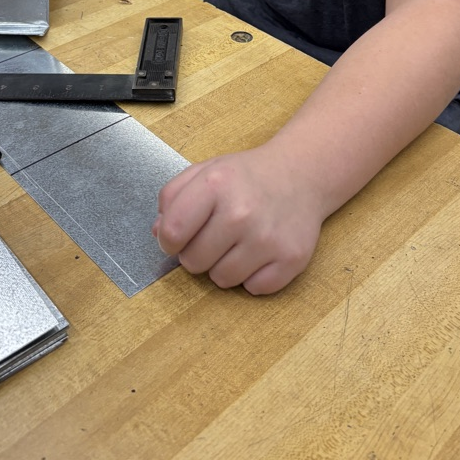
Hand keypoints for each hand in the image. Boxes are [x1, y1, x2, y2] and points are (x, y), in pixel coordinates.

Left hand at [152, 143, 327, 294]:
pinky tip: (260, 252)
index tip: (178, 236)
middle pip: (193, 262)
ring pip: (222, 280)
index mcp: (215, 184)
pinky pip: (253, 288)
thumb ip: (173, 197)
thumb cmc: (247, 176)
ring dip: (225, 266)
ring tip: (239, 241)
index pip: (171, 232)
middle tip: (215, 235)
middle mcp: (241, 212)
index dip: (169, 239)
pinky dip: (253, 276)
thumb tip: (158, 233)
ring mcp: (267, 238)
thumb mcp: (205, 171)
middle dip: (198, 253)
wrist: (301, 174)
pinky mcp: (291, 259)